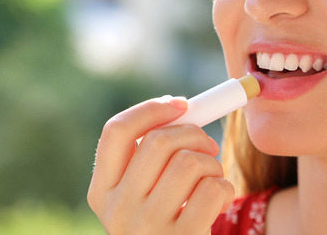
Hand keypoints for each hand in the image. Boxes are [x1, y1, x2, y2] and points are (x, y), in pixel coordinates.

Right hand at [88, 96, 234, 233]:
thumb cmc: (167, 221)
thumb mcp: (145, 194)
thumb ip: (153, 156)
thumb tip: (183, 108)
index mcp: (101, 192)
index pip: (116, 131)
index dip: (151, 109)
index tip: (181, 104)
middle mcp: (117, 211)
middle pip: (158, 141)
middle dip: (194, 133)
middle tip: (208, 145)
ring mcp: (148, 228)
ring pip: (190, 162)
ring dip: (213, 163)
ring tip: (212, 179)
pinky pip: (213, 188)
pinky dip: (225, 187)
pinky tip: (219, 201)